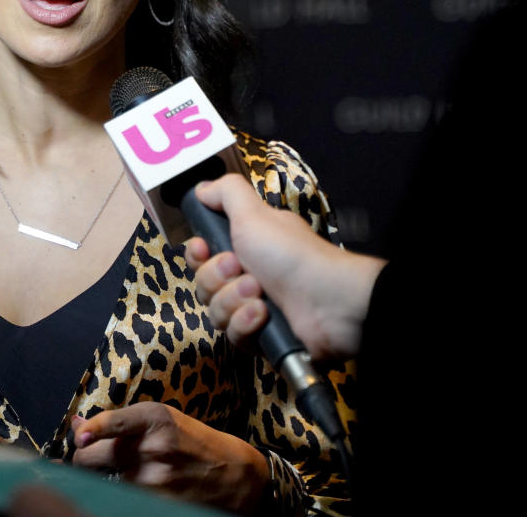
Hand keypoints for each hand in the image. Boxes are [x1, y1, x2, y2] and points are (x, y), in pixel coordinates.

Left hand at [71, 402, 268, 513]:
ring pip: (105, 481)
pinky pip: (123, 498)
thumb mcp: (161, 421)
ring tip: (130, 473)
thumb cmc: (193, 442)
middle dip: (83, 459)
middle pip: (94, 457)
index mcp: (154, 417)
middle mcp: (153, 446)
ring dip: (107, 478)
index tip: (79, 437)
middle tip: (87, 458)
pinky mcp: (158, 502)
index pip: (111, 423)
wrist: (235, 474)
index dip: (90, 432)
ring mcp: (155, 478)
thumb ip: (119, 422)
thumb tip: (77, 425)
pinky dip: (122, 495)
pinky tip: (138, 488)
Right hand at [183, 174, 385, 361]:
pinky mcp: (260, 338)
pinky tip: (263, 315)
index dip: (197, 254)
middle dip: (217, 277)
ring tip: (259, 294)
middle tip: (239, 268)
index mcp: (246, 247)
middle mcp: (248, 277)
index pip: (203, 256)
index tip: (202, 248)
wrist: (329, 302)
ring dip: (233, 300)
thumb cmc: (292, 255)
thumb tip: (202, 187)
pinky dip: (246, 323)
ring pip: (215, 311)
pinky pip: (234, 335)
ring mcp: (254, 309)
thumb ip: (226, 193)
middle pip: (204, 284)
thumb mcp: (254, 214)